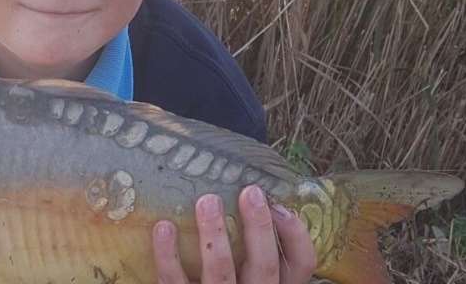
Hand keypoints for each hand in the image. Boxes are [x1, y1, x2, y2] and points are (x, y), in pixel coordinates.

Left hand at [152, 185, 316, 283]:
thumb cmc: (231, 282)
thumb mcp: (253, 273)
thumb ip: (256, 250)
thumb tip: (255, 197)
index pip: (301, 263)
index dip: (295, 233)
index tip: (279, 203)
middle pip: (264, 265)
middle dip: (258, 227)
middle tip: (250, 191)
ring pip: (221, 272)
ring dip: (214, 235)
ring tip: (207, 201)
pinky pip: (175, 281)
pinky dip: (167, 254)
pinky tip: (164, 227)